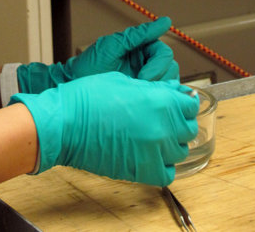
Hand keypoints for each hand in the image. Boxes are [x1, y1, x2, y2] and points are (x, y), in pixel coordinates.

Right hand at [10, 72, 198, 185]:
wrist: (65, 123)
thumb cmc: (88, 97)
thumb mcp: (125, 81)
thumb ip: (154, 88)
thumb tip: (172, 91)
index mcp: (160, 101)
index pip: (190, 104)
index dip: (183, 101)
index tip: (178, 101)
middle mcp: (162, 127)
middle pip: (188, 128)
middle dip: (179, 121)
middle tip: (165, 116)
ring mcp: (153, 151)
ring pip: (180, 151)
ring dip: (172, 142)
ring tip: (155, 135)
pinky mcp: (142, 170)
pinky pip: (166, 172)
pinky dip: (163, 164)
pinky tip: (150, 154)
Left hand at [17, 17, 178, 93]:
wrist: (72, 87)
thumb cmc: (88, 65)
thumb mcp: (113, 46)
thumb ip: (139, 35)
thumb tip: (165, 21)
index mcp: (141, 48)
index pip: (164, 53)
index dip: (157, 66)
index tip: (142, 77)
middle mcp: (145, 62)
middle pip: (170, 68)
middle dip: (157, 79)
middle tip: (139, 88)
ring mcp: (144, 80)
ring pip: (167, 84)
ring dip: (156, 91)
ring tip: (137, 95)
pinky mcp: (140, 96)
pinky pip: (157, 97)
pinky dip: (153, 100)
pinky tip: (139, 102)